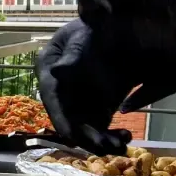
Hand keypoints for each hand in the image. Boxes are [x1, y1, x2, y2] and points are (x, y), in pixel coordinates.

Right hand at [36, 21, 134, 154]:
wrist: (116, 29)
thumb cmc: (93, 29)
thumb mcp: (82, 38)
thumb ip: (73, 55)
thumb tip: (57, 71)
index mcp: (50, 76)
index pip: (52, 102)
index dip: (61, 120)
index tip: (72, 137)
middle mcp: (62, 94)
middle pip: (69, 121)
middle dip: (87, 137)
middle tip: (106, 146)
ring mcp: (80, 103)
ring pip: (85, 130)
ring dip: (101, 141)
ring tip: (121, 142)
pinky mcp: (98, 109)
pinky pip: (101, 129)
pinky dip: (111, 136)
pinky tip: (125, 136)